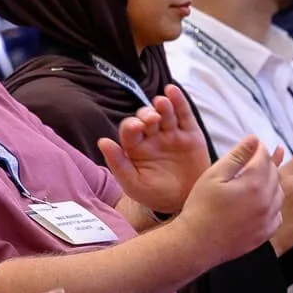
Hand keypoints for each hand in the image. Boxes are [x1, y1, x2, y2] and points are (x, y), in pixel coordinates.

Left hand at [97, 86, 210, 214]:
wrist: (184, 202)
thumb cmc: (154, 194)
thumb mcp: (133, 184)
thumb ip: (117, 164)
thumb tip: (102, 141)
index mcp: (135, 147)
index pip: (129, 130)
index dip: (131, 126)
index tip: (135, 128)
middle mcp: (152, 137)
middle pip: (146, 117)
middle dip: (147, 115)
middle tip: (152, 120)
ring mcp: (171, 133)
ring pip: (165, 113)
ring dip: (162, 106)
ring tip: (161, 103)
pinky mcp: (190, 134)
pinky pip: (184, 114)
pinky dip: (178, 101)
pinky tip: (172, 90)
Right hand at [175, 136, 282, 264]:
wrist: (196, 243)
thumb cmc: (200, 207)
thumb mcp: (214, 175)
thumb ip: (237, 155)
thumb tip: (254, 139)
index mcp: (254, 183)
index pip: (264, 157)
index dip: (257, 148)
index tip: (251, 146)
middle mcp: (267, 200)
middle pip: (274, 173)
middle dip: (265, 163)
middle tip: (252, 160)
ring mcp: (268, 218)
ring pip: (279, 192)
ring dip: (271, 182)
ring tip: (256, 179)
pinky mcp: (265, 232)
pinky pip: (277, 213)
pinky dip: (272, 204)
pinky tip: (260, 202)